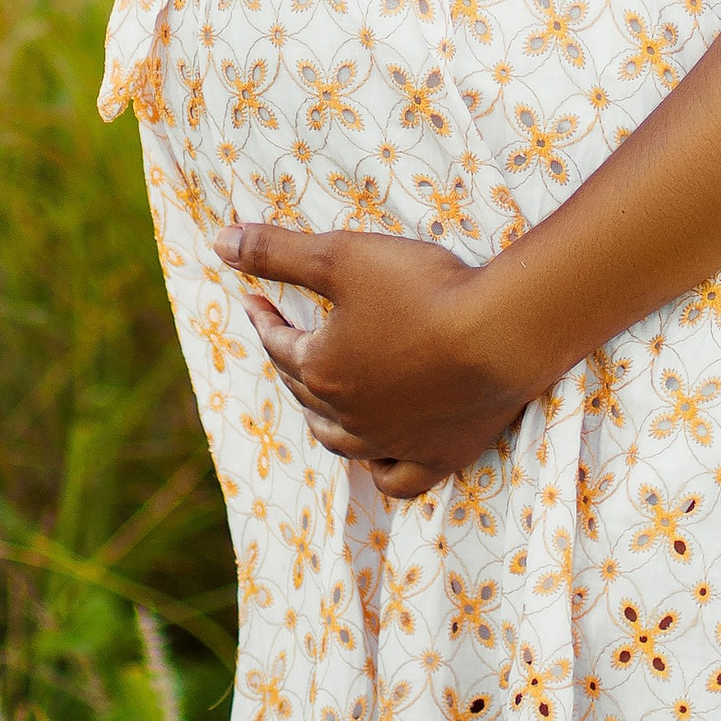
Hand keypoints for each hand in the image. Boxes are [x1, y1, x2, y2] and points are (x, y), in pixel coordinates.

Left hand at [215, 220, 540, 499]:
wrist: (500, 332)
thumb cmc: (421, 288)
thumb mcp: (343, 256)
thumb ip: (280, 252)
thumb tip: (220, 241)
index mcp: (322, 370)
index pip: (279, 344)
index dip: (263, 318)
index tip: (252, 298)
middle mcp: (349, 416)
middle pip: (306, 392)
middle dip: (289, 362)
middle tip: (285, 336)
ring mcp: (393, 442)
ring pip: (341, 441)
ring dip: (321, 417)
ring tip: (318, 397)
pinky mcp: (437, 456)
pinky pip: (395, 479)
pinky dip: (378, 468)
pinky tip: (376, 454)